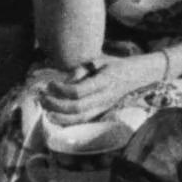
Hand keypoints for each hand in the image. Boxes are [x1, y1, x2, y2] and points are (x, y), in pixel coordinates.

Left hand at [38, 54, 164, 124]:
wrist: (139, 75)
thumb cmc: (116, 65)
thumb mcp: (100, 61)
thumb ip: (82, 70)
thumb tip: (64, 81)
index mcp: (104, 81)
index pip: (79, 91)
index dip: (61, 90)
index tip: (51, 84)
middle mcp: (105, 97)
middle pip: (76, 108)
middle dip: (55, 104)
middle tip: (42, 97)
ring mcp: (104, 106)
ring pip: (79, 118)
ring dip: (59, 115)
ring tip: (45, 108)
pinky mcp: (103, 112)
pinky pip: (83, 120)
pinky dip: (67, 121)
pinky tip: (55, 116)